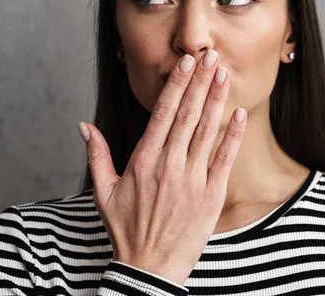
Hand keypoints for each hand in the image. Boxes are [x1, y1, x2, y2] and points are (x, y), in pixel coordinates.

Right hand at [78, 50, 246, 285]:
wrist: (150, 268)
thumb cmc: (126, 230)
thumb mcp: (104, 192)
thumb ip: (97, 155)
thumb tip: (84, 125)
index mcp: (143, 159)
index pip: (162, 113)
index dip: (177, 85)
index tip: (187, 62)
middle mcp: (169, 164)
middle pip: (188, 114)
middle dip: (201, 82)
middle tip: (212, 55)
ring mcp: (192, 178)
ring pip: (207, 130)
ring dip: (217, 99)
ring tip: (225, 73)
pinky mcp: (211, 194)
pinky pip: (225, 158)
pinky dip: (233, 135)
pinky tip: (240, 113)